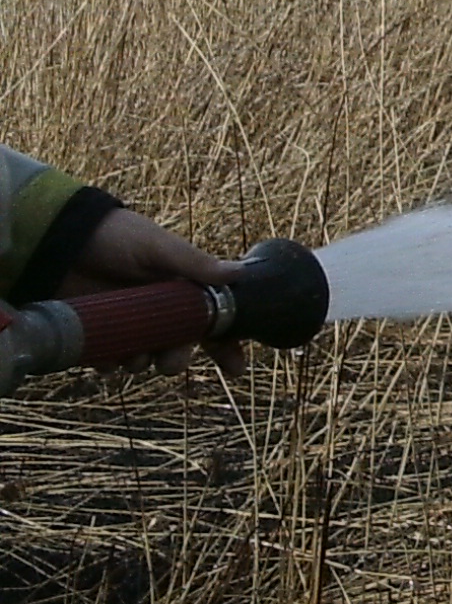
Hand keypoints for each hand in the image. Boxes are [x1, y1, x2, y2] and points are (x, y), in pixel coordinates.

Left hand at [61, 208, 239, 373]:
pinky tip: (106, 356)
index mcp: (180, 288)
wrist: (60, 237)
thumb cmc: (115, 235)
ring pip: (144, 355)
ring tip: (133, 357)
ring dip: (142, 363)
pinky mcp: (98, 330)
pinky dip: (109, 362)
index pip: (211, 319)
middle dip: (176, 359)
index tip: (236, 368)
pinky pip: (109, 356)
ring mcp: (127, 321)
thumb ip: (195, 264)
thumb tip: (240, 274)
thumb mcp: (157, 247)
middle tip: (169, 364)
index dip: (225, 344)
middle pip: (177, 345)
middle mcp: (158, 308)